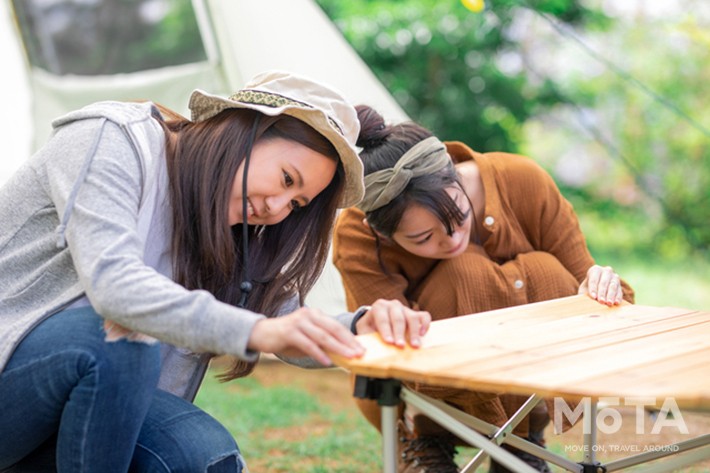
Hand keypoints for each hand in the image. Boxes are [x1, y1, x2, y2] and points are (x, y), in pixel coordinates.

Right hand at [247, 307, 364, 365]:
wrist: (261, 334)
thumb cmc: (286, 338)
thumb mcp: (307, 339)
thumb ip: (321, 343)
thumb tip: (341, 355)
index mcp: (315, 315)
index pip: (336, 326)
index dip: (349, 338)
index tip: (361, 348)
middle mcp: (309, 315)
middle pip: (333, 330)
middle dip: (348, 343)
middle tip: (360, 353)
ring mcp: (299, 322)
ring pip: (323, 336)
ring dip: (337, 348)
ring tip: (348, 357)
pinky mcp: (290, 332)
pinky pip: (308, 344)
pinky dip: (319, 354)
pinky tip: (327, 362)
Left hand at [354, 299, 431, 347]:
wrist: (377, 322)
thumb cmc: (370, 328)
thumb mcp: (364, 331)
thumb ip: (366, 337)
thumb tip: (364, 350)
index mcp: (378, 307)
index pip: (382, 318)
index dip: (386, 330)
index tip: (389, 342)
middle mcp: (393, 305)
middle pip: (398, 318)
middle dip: (399, 333)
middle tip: (401, 346)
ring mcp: (406, 308)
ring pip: (412, 317)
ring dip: (413, 332)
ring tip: (414, 345)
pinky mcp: (416, 314)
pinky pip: (424, 316)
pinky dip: (425, 324)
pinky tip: (422, 334)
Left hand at [578, 265, 623, 305]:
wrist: (596, 291)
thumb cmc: (587, 289)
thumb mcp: (583, 290)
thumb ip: (583, 293)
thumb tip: (581, 300)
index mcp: (595, 269)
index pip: (594, 279)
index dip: (593, 288)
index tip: (593, 297)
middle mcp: (606, 271)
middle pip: (604, 282)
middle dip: (602, 292)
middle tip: (601, 301)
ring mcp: (614, 277)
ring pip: (613, 286)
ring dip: (611, 295)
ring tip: (608, 303)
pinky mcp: (620, 286)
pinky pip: (619, 291)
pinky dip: (618, 297)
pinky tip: (616, 303)